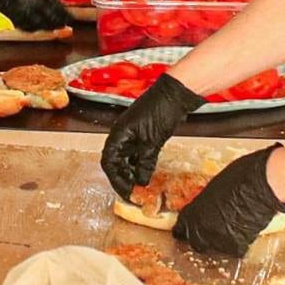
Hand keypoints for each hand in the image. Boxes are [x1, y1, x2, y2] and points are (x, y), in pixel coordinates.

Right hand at [0, 0, 69, 30]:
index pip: (58, 9)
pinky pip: (28, 27)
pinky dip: (35, 28)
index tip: (70, 16)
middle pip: (51, 20)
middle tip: (65, 24)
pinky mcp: (14, 19)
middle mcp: (34, 9)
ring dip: (49, 28)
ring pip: (40, 27)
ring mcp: (24, 15)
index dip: (65, 14)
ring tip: (53, 27)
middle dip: (60, 23)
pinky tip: (37, 26)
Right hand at [101, 74, 205, 197]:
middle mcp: (123, 134)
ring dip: (132, 172)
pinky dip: (140, 164)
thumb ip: (145, 162)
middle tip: (132, 191)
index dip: (115, 179)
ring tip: (140, 185)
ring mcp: (133, 133)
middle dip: (122, 177)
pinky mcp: (144, 133)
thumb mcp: (152, 140)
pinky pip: (137, 153)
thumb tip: (141, 181)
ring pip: (127, 158)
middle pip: (115, 161)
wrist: (176, 93)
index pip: (109, 161)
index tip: (125, 191)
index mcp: (119, 133)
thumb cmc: (161, 109)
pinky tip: (146, 172)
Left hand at [173, 144, 284, 255]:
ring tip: (232, 227)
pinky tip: (244, 230)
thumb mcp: (214, 187)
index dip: (186, 229)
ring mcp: (218, 240)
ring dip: (221, 241)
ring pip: (215, 248)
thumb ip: (206, 202)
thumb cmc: (240, 176)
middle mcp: (201, 229)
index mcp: (192, 212)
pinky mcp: (237, 247)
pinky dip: (239, 242)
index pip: (181, 228)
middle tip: (212, 230)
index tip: (189, 229)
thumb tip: (208, 207)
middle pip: (196, 242)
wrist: (261, 185)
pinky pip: (234, 249)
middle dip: (201, 237)